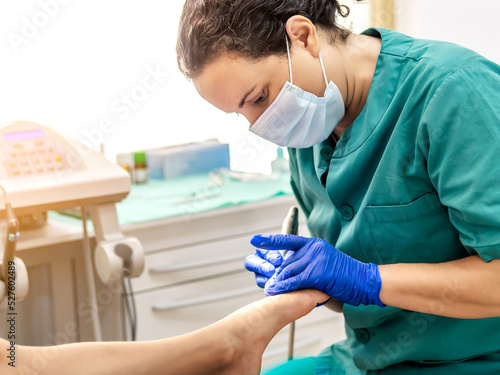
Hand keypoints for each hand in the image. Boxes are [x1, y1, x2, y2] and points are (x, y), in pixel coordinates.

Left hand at [249, 234, 384, 306]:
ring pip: (290, 271)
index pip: (288, 240)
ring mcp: (317, 258)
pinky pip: (297, 280)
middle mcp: (313, 248)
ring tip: (269, 288)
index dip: (270, 241)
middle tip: (266, 281)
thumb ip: (306, 264)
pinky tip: (276, 290)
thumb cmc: (342, 275)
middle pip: (287, 261)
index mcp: (313, 244)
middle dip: (276, 273)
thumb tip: (285, 271)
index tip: (255, 241)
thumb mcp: (323, 263)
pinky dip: (285, 286)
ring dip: (278, 281)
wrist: (362, 281)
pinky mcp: (319, 271)